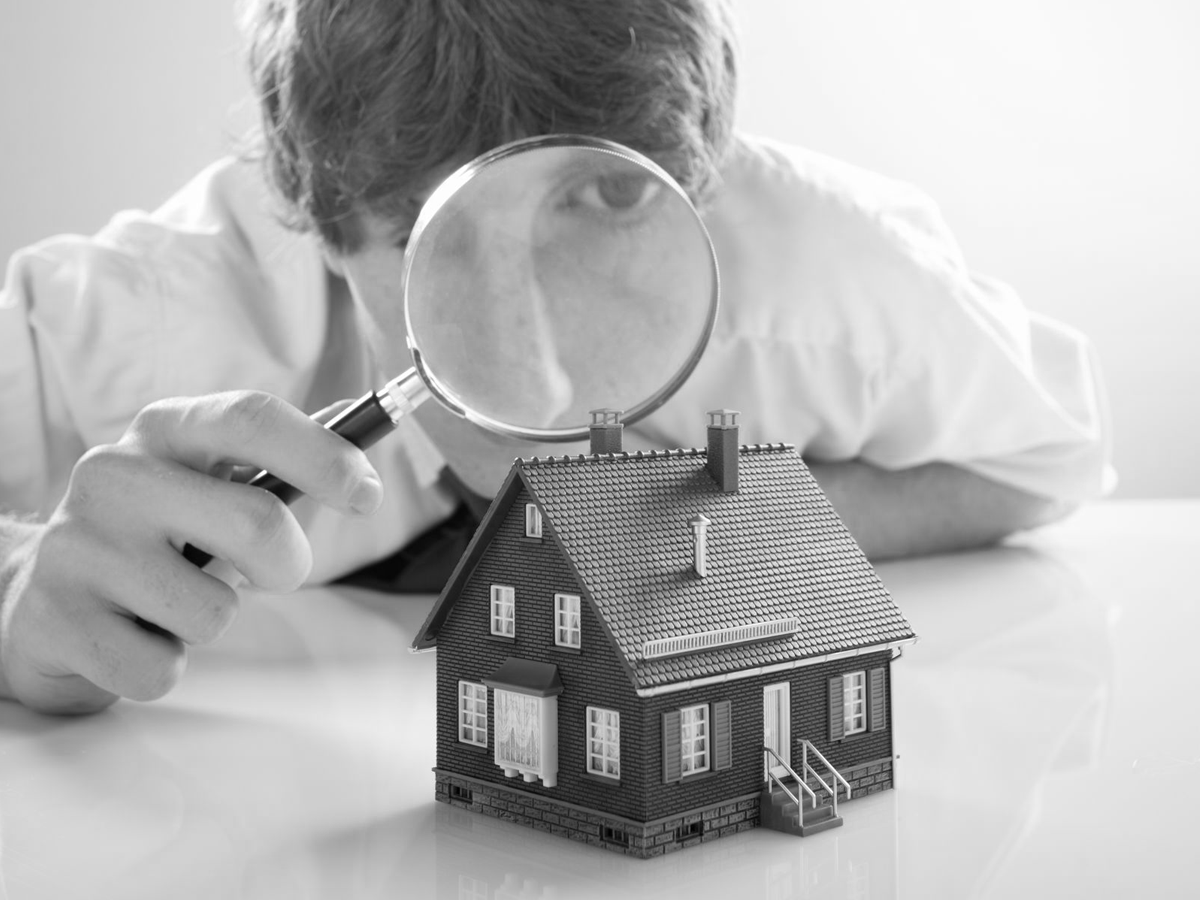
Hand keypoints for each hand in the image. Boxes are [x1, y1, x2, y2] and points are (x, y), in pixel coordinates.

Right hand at [0, 391, 382, 713]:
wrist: (37, 596)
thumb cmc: (153, 535)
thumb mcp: (203, 479)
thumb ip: (276, 460)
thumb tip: (362, 436)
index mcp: (165, 429)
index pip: (250, 419)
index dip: (322, 456)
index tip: (366, 494)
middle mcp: (114, 474)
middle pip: (256, 523)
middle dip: (288, 565)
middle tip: (274, 574)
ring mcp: (77, 544)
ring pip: (213, 612)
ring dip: (212, 620)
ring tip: (171, 601)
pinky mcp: (53, 617)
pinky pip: (161, 668)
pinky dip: (164, 665)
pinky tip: (133, 634)